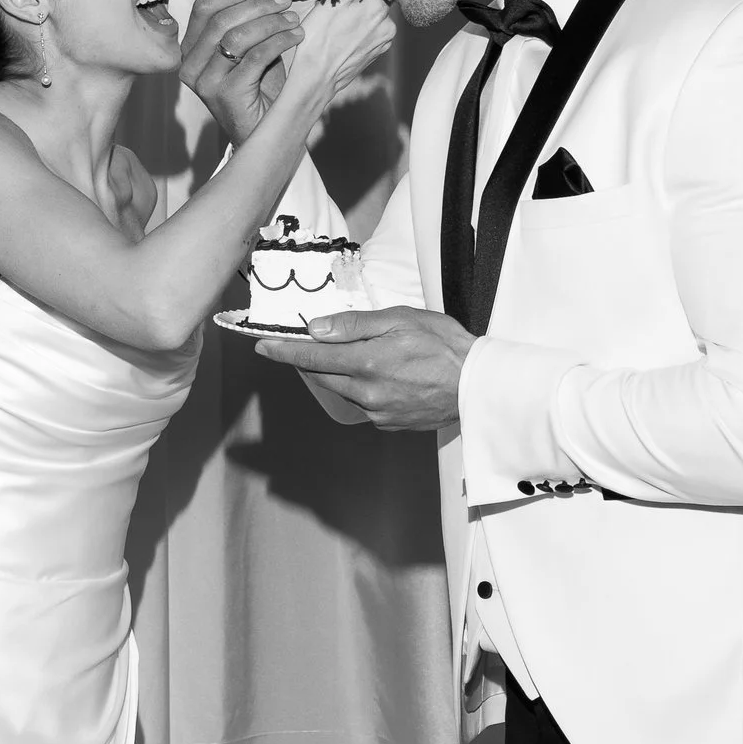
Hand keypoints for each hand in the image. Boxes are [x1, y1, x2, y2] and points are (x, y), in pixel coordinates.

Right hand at [180, 0, 302, 142]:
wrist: (266, 131)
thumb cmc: (258, 87)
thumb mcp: (249, 43)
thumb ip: (240, 10)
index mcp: (190, 49)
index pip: (203, 8)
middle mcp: (190, 65)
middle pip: (219, 20)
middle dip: (256, 5)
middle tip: (285, 1)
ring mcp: (205, 82)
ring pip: (236, 37)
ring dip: (271, 22)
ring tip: (294, 20)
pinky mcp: (225, 95)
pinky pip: (254, 57)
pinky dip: (279, 41)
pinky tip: (296, 37)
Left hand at [254, 304, 472, 429]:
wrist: (478, 385)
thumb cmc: (445, 344)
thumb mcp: (400, 319)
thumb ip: (355, 325)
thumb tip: (315, 329)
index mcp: (366, 363)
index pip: (311, 358)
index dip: (284, 352)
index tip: (263, 347)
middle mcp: (366, 392)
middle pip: (322, 377)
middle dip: (309, 362)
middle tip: (301, 346)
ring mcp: (378, 412)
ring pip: (343, 391)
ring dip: (339, 375)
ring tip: (356, 357)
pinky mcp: (390, 424)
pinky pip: (364, 405)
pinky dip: (362, 390)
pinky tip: (382, 377)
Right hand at [283, 0, 396, 115]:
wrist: (317, 76)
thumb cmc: (319, 40)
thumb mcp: (330, 2)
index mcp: (377, 6)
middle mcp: (387, 23)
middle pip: (376, 2)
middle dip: (360, 4)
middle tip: (340, 12)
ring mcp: (384, 41)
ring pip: (374, 20)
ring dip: (360, 20)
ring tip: (340, 29)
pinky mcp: (378, 53)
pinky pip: (371, 35)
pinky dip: (361, 34)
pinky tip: (344, 40)